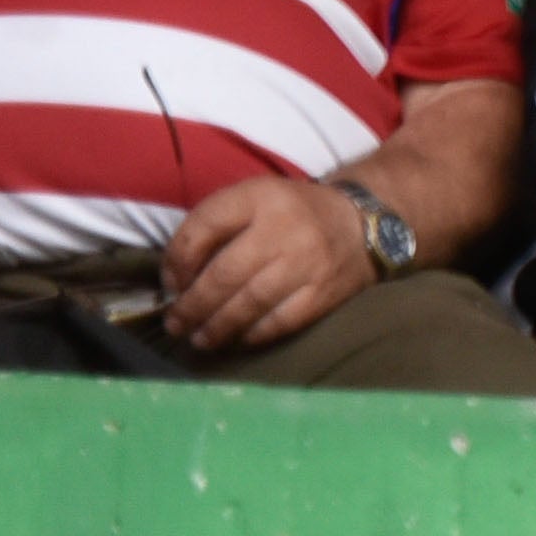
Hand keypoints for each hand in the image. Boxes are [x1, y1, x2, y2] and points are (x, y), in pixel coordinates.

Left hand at [161, 175, 378, 354]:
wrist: (365, 222)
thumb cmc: (293, 214)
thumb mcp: (254, 200)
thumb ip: (212, 228)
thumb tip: (175, 280)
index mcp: (261, 196)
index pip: (205, 225)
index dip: (177, 261)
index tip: (171, 284)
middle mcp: (285, 227)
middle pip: (224, 273)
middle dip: (192, 306)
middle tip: (176, 324)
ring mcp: (309, 261)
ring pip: (250, 302)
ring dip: (216, 327)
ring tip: (199, 339)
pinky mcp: (326, 291)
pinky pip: (280, 321)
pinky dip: (253, 334)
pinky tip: (238, 338)